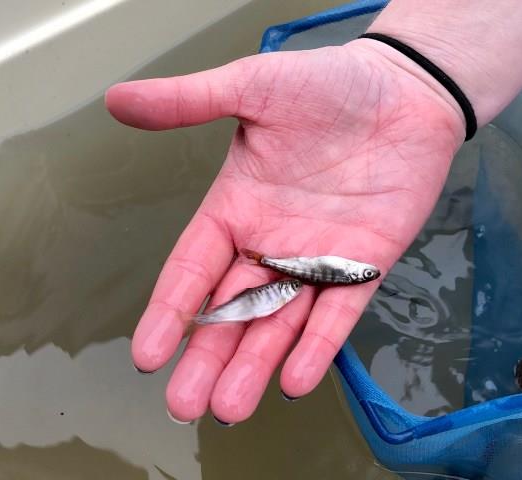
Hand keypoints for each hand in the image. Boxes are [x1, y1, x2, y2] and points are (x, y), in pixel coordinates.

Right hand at [105, 39, 463, 423]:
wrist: (404, 89)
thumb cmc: (328, 84)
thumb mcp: (252, 87)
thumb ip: (188, 101)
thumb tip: (117, 99)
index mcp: (236, 208)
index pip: (192, 269)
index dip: (169, 312)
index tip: (146, 354)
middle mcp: (271, 243)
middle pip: (231, 312)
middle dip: (207, 358)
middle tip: (184, 405)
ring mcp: (318, 258)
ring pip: (280, 323)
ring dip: (255, 365)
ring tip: (230, 408)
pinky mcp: (365, 265)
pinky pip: (338, 312)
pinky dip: (318, 346)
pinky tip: (296, 380)